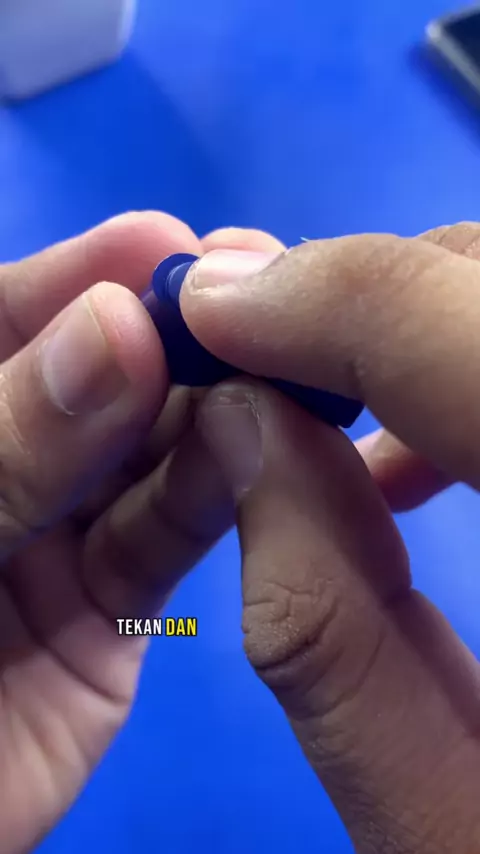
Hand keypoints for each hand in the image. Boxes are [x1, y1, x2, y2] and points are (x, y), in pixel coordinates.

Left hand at [0, 213, 283, 853]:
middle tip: (258, 298)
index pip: (8, 322)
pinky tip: (257, 450)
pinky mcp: (109, 610)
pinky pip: (162, 539)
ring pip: (142, 455)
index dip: (82, 278)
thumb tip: (122, 323)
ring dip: (205, 411)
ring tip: (274, 370)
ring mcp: (55, 534)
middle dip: (167, 338)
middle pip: (93, 381)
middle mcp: (6, 463)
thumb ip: (11, 438)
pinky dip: (210, 494)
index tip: (168, 247)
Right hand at [184, 223, 479, 852]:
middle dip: (363, 302)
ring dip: (406, 330)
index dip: (331, 299)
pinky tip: (408, 462)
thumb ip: (324, 625)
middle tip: (255, 369)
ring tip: (325, 427)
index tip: (209, 312)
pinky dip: (454, 366)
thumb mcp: (443, 820)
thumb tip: (242, 429)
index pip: (479, 335)